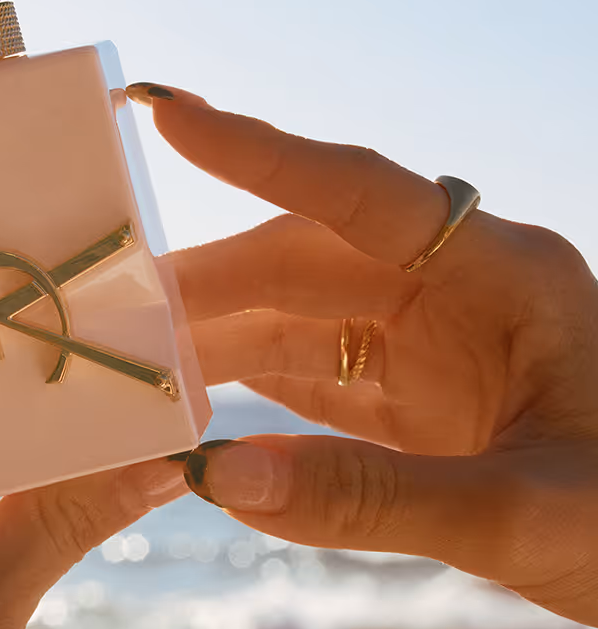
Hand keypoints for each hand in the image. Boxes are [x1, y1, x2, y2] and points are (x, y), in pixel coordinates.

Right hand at [139, 87, 597, 625]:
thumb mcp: (519, 515)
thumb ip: (371, 502)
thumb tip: (218, 480)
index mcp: (506, 278)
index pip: (364, 195)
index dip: (263, 155)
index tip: (168, 113)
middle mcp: (464, 295)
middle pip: (310, 260)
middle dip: (209, 284)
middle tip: (109, 308)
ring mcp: (442, 349)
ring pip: (305, 321)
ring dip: (221, 344)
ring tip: (132, 367)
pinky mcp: (426, 405)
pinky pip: (320, 382)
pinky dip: (255, 397)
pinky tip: (195, 412)